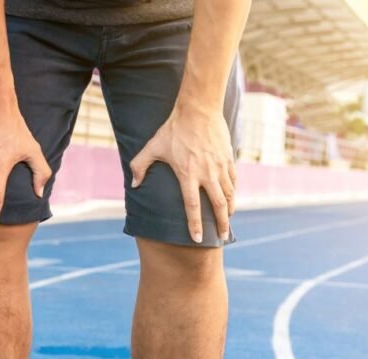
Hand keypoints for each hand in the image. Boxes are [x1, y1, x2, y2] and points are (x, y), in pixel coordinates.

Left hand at [129, 104, 236, 242]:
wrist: (199, 109)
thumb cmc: (174, 128)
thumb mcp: (153, 146)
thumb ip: (140, 165)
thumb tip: (134, 185)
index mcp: (188, 174)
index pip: (192, 206)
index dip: (195, 225)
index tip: (198, 239)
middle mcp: (207, 174)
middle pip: (218, 206)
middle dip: (221, 224)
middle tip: (222, 236)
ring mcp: (219, 167)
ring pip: (229, 195)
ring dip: (229, 211)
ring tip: (228, 221)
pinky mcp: (228, 159)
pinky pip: (233, 181)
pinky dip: (233, 193)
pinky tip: (231, 200)